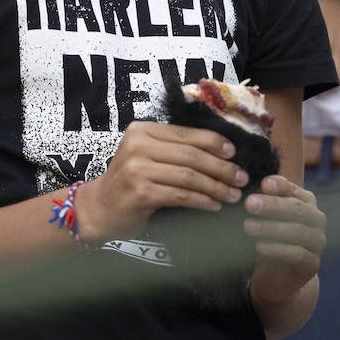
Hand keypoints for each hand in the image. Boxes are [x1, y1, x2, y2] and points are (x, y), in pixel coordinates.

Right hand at [74, 122, 246, 244]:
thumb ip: (175, 149)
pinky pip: (181, 195)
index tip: (235, 153)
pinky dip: (202, 200)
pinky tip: (214, 205)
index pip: (186, 133)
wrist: (98, 209)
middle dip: (221, 167)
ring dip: (216, 187)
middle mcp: (137, 145)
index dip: (214, 142)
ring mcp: (137, 169)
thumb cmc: (130, 182)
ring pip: (189, 176)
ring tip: (233, 195)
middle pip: (191, 155)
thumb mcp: (147, 155)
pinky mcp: (140, 193)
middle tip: (241, 178)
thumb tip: (222, 151)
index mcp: (142, 130)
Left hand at [245, 175, 324, 304]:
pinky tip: (259, 247)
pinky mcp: (312, 264)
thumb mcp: (265, 219)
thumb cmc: (269, 239)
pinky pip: (297, 254)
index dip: (279, 186)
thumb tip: (251, 191)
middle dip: (271, 205)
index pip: (293, 189)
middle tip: (249, 204)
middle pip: (296, 208)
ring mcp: (318, 242)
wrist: (277, 277)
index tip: (263, 184)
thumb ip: (262, 203)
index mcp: (306, 202)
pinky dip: (277, 249)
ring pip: (296, 231)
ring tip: (247, 226)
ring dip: (270, 228)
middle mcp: (316, 219)